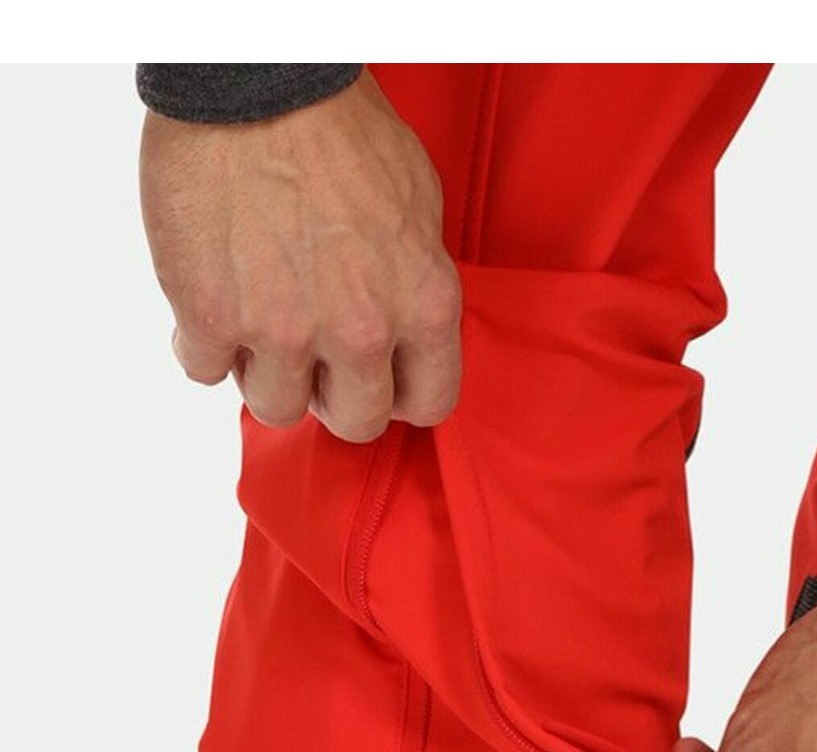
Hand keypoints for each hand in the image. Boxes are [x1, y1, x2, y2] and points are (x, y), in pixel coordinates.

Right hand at [140, 70, 461, 442]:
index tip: (377, 377)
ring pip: (277, 407)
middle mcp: (359, 331)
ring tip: (257, 319)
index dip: (398, 394)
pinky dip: (202, 342)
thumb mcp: (416, 202)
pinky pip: (204, 369)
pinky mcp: (208, 315)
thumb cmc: (338, 124)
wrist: (254, 76)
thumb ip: (412, 281)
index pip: (428, 405)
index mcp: (422, 305)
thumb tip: (402, 329)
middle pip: (353, 423)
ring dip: (265, 371)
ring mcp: (282, 330)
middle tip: (313, 352)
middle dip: (333, 394)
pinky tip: (210, 300)